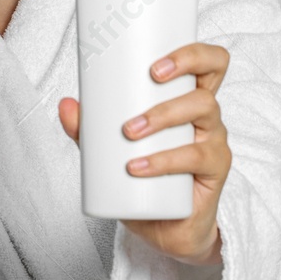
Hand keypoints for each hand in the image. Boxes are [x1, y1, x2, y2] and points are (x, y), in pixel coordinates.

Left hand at [57, 42, 230, 264]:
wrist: (166, 227)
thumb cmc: (144, 177)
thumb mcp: (110, 151)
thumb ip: (88, 130)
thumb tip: (66, 105)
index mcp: (186, 100)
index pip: (208, 63)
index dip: (192, 52)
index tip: (156, 61)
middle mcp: (206, 116)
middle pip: (211, 78)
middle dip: (183, 67)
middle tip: (151, 76)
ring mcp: (213, 140)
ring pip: (204, 110)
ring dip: (164, 115)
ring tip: (130, 131)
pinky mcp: (215, 169)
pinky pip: (195, 157)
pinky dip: (163, 161)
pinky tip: (138, 166)